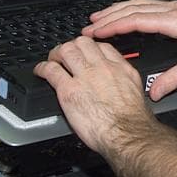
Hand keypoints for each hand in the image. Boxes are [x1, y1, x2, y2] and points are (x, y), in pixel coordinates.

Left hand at [34, 37, 152, 155]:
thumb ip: (124, 83)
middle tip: (66, 55)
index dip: (91, 48)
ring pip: (66, 50)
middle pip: (83, 43)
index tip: (86, 54)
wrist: (126, 133)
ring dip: (56, 54)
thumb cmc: (132, 121)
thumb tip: (116, 84)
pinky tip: (40, 71)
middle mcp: (102, 68)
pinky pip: (51, 71)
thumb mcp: (136, 92)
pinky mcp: (69, 90)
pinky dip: (42, 68)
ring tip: (52, 60)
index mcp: (121, 68)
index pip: (102, 47)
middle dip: (72, 46)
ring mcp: (85, 77)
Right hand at [82, 0, 176, 99]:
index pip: (136, 20)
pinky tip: (125, 13)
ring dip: (117, 10)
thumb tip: (155, 91)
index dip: (114, 26)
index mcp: (174, 21)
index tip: (97, 31)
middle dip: (108, 17)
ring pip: (139, 4)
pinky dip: (130, 8)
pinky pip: (147, 5)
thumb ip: (175, 79)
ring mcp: (174, 7)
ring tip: (99, 18)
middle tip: (89, 26)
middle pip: (132, 9)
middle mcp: (172, 10)